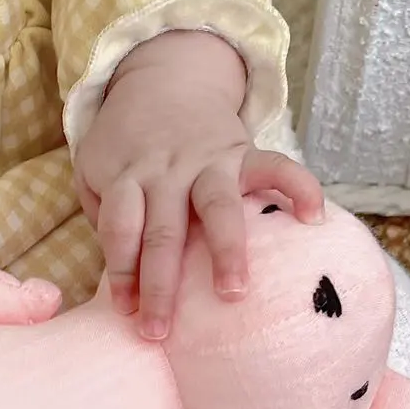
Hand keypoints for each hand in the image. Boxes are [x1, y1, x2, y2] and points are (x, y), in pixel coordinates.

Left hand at [74, 29, 324, 337]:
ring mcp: (207, 162)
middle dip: (161, 284)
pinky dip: (298, 187)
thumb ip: (103, 216)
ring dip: (225, 251)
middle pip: (163, 231)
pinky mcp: (243, 152)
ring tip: (233, 293)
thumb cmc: (127, 148)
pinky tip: (314, 217)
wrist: (164, 79)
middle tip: (159, 329)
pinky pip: (275, 166)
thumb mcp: (96, 172)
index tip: (125, 310)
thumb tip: (122, 278)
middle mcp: (167, 171)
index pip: (120, 227)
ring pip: (216, 207)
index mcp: (127, 178)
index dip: (120, 269)